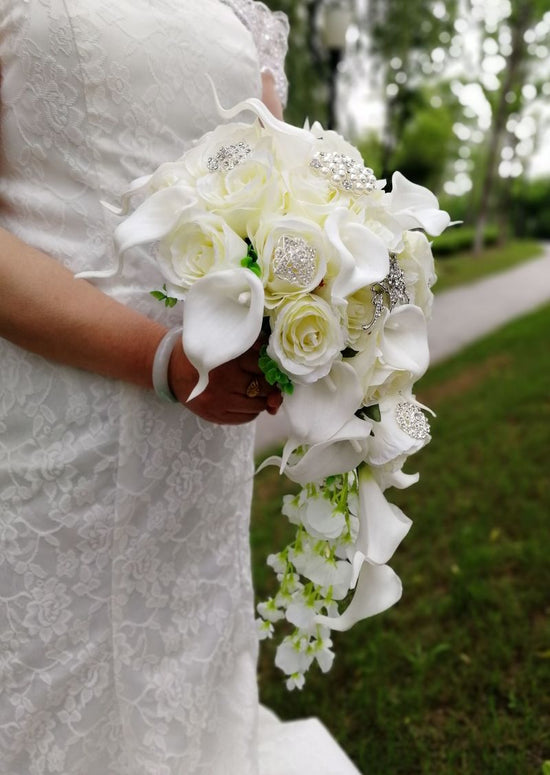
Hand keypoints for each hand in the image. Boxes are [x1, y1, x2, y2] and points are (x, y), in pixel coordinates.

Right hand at [168, 338, 282, 424]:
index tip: (271, 365)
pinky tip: (244, 399)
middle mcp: (224, 382)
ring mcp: (219, 402)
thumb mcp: (225, 341)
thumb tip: (276, 368)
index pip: (263, 366)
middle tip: (266, 379)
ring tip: (255, 389)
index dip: (271, 366)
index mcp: (227, 359)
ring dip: (262, 398)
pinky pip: (246, 418)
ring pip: (258, 405)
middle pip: (263, 387)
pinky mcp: (215, 416)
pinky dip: (251, 410)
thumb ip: (251, 347)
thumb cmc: (203, 350)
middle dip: (270, 384)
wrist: (171, 368)